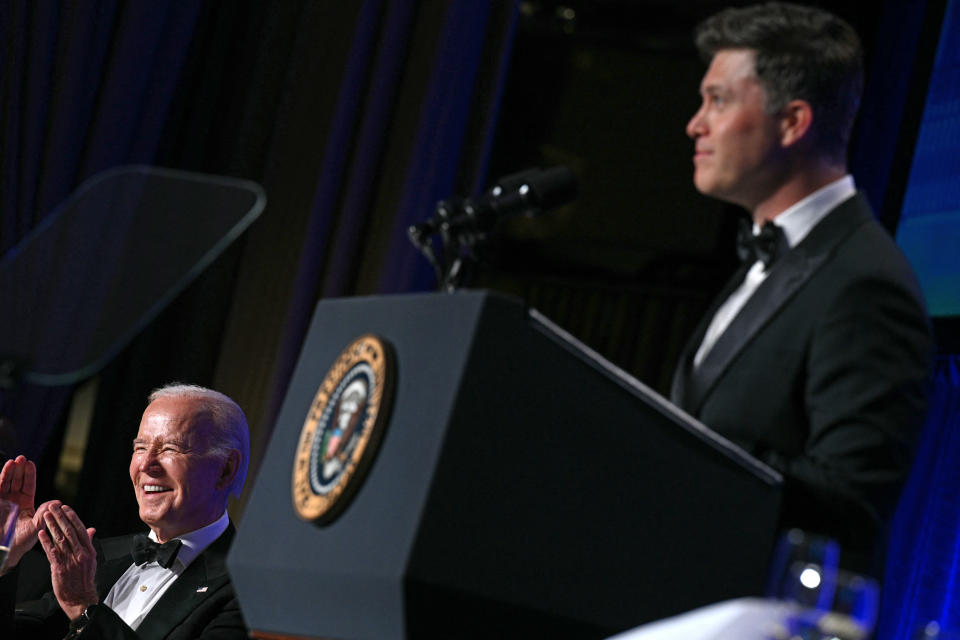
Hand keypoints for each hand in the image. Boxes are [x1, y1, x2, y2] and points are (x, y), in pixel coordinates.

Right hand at [0, 455, 44, 570]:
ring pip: (6, 482)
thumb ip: (43, 515)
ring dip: (9, 471)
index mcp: (26, 504)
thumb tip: (57, 502)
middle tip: (22, 458)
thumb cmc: (20, 542)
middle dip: (19, 469)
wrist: (3, 551)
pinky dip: (0, 478)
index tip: (30, 463)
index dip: (28, 475)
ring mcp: (2, 502)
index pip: (28, 485)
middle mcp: (13, 500)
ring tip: (13, 461)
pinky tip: (4, 469)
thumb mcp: (35, 528)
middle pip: (17, 481)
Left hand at [37, 503, 97, 619]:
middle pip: (69, 531)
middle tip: (53, 507)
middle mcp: (81, 554)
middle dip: (60, 517)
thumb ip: (89, 543)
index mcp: (89, 550)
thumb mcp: (91, 560)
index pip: (81, 529)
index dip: (72, 517)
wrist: (80, 597)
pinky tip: (42, 533)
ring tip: (46, 516)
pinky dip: (46, 542)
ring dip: (52, 526)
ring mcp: (70, 561)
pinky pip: (52, 552)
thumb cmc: (84, 579)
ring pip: (60, 539)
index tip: (66, 507)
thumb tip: (91, 530)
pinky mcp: (60, 568)